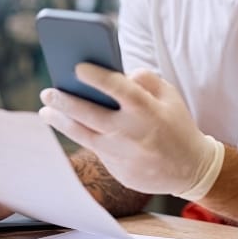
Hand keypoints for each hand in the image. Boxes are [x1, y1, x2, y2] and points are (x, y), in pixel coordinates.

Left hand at [39, 64, 219, 196]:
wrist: (191, 170)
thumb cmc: (177, 126)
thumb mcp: (171, 96)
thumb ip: (146, 80)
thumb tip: (121, 74)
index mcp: (145, 109)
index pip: (114, 86)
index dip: (94, 75)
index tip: (77, 67)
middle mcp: (129, 132)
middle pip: (87, 112)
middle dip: (63, 100)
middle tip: (48, 92)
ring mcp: (121, 154)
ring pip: (82, 135)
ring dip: (60, 121)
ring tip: (46, 111)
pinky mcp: (117, 171)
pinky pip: (95, 150)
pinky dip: (82, 136)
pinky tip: (69, 126)